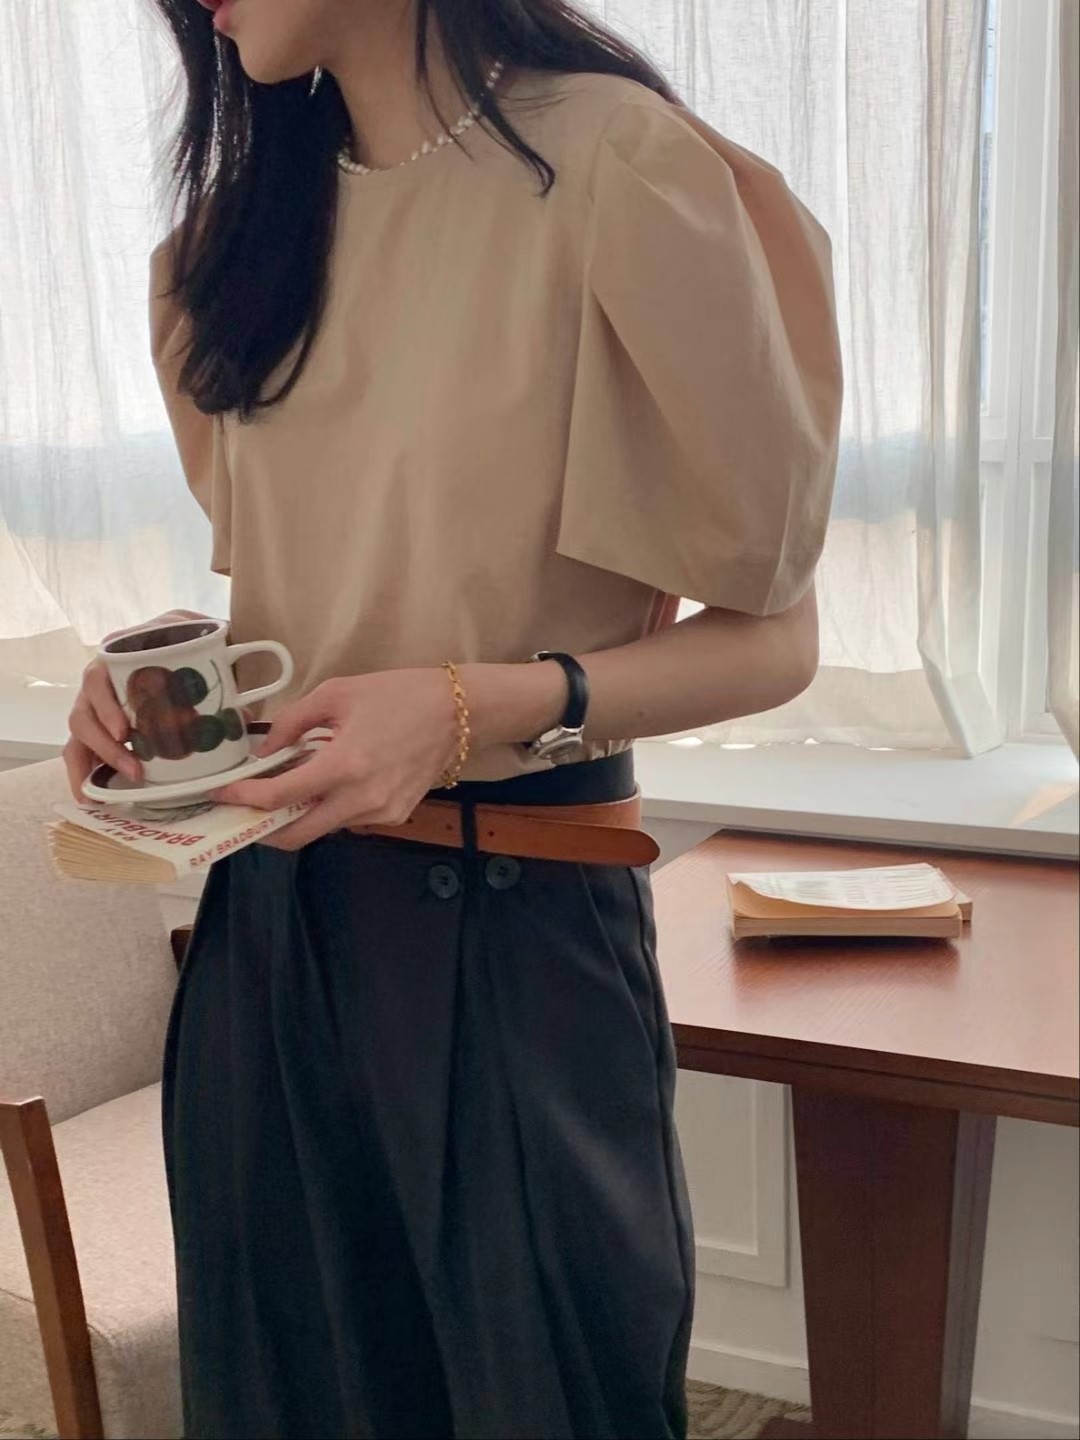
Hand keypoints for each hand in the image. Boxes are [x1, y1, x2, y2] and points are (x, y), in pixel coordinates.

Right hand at [63, 609, 215, 803]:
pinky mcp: (101, 723)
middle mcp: (101, 677)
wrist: (193, 639)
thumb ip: (221, 664)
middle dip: (103, 744)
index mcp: (120, 655)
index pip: (97, 677)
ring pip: (80, 731)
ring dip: (98, 759)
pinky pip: (81, 746)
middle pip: (84, 710)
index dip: (106, 706)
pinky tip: (90, 795)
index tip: (124, 731)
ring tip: (125, 780)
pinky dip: (83, 770)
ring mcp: (98, 701)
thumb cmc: (193, 639)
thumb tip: (243, 716)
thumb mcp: (204, 637)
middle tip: (134, 767)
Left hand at [206, 670, 462, 850]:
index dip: (241, 799)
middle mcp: (360, 800)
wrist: (458, 711)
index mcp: (343, 765)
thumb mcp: (336, 693)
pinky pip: (349, 821)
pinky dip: (331, 808)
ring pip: (323, 829)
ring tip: (292, 787)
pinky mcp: (396, 816)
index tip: (220, 794)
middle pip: (295, 836)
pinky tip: (333, 783)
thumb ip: (292, 722)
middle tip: (246, 810)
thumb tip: (263, 753)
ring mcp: (381, 814)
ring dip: (299, 815)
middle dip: (263, 828)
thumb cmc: (397, 694)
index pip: (277, 797)